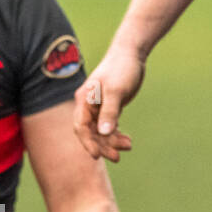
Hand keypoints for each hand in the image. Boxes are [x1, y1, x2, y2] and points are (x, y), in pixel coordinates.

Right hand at [73, 45, 144, 161]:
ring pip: (100, 131)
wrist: (131, 54)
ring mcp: (98, 107)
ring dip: (112, 142)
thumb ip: (110, 112)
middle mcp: (88, 104)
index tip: (97, 156)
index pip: (81, 126)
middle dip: (103, 145)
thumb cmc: (122, 69)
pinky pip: (108, 126)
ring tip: (128, 146)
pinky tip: (127, 141)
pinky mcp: (108, 107)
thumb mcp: (116, 91)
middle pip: (90, 132)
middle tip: (117, 158)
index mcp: (84, 100)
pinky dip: (116, 135)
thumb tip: (103, 133)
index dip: (88, 142)